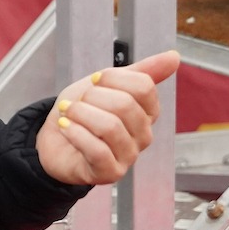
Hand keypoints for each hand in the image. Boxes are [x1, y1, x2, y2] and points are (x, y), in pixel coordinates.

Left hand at [36, 50, 180, 185]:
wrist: (54, 140)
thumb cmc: (84, 113)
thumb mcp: (107, 85)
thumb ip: (141, 72)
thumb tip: (174, 56)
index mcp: (147, 112)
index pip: (143, 87)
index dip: (113, 78)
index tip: (95, 80)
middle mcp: (143, 135)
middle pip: (125, 105)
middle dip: (93, 97)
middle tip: (77, 101)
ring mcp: (128, 156)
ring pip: (110, 126)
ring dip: (81, 114)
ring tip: (67, 113)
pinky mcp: (110, 173)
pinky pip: (97, 150)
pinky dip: (76, 133)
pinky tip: (65, 127)